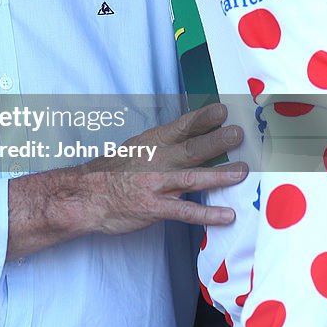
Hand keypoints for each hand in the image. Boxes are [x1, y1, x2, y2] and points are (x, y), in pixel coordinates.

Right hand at [82, 101, 246, 230]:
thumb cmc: (111, 174)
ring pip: (191, 178)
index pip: (180, 127)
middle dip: (216, 141)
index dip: (202, 118)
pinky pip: (185, 212)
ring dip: (219, 175)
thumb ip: (163, 147)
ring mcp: (154, 185)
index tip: (222, 110)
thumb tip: (193, 141)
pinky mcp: (153, 208)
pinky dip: (207, 214)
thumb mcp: (136, 150)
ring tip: (242, 172)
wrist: (84, 197)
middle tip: (239, 134)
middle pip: (190, 148)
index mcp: (151, 143)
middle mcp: (155, 161)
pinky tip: (227, 216)